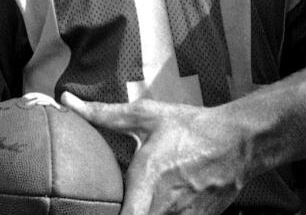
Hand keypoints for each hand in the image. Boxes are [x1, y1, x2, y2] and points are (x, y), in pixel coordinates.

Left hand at [61, 92, 247, 214]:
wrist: (239, 141)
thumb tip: (66, 101)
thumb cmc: (192, 128)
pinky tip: (161, 204)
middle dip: (126, 213)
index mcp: (148, 181)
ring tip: (139, 202)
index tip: (95, 210)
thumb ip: (103, 114)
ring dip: (147, 214)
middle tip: (112, 204)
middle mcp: (166, 206)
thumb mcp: (146, 117)